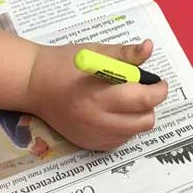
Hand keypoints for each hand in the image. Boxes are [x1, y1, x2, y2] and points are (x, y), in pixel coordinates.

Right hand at [24, 40, 168, 150]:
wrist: (33, 84)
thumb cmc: (64, 63)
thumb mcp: (96, 52)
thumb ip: (125, 54)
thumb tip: (148, 49)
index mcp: (99, 95)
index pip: (143, 99)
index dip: (158, 90)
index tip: (159, 82)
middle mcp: (97, 121)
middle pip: (144, 121)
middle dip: (149, 104)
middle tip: (140, 90)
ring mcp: (93, 136)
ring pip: (134, 132)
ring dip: (137, 116)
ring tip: (123, 100)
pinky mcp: (90, 144)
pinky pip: (120, 140)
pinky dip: (123, 127)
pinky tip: (111, 112)